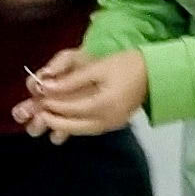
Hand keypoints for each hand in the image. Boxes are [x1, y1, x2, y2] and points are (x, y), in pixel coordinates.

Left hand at [15, 47, 148, 139]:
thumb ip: (72, 79)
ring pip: (80, 130)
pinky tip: (66, 119)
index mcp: (103, 104)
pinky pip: (89, 129)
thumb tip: (47, 87)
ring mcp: (111, 125)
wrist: (156, 74)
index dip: (51, 104)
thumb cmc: (128, 65)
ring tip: (47, 116)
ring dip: (62, 124)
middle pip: (72, 125)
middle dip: (53, 119)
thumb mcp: (98, 67)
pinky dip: (75, 125)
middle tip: (38, 112)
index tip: (38, 98)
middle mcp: (107, 120)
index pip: (69, 108)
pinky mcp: (114, 125)